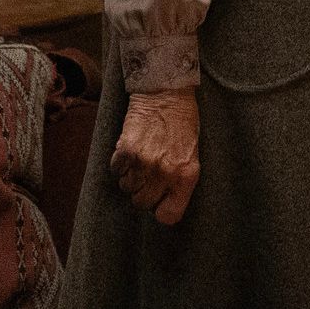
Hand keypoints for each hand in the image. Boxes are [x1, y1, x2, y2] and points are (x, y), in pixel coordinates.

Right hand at [112, 87, 199, 224]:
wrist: (167, 93)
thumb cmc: (183, 122)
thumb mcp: (193, 153)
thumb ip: (181, 178)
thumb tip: (165, 200)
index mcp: (186, 175)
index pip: (170, 215)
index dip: (162, 211)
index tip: (159, 203)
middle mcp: (165, 172)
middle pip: (143, 203)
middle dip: (143, 193)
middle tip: (147, 178)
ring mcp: (144, 162)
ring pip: (127, 188)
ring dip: (130, 178)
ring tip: (139, 161)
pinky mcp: (126, 150)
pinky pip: (116, 171)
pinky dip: (119, 165)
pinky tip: (128, 153)